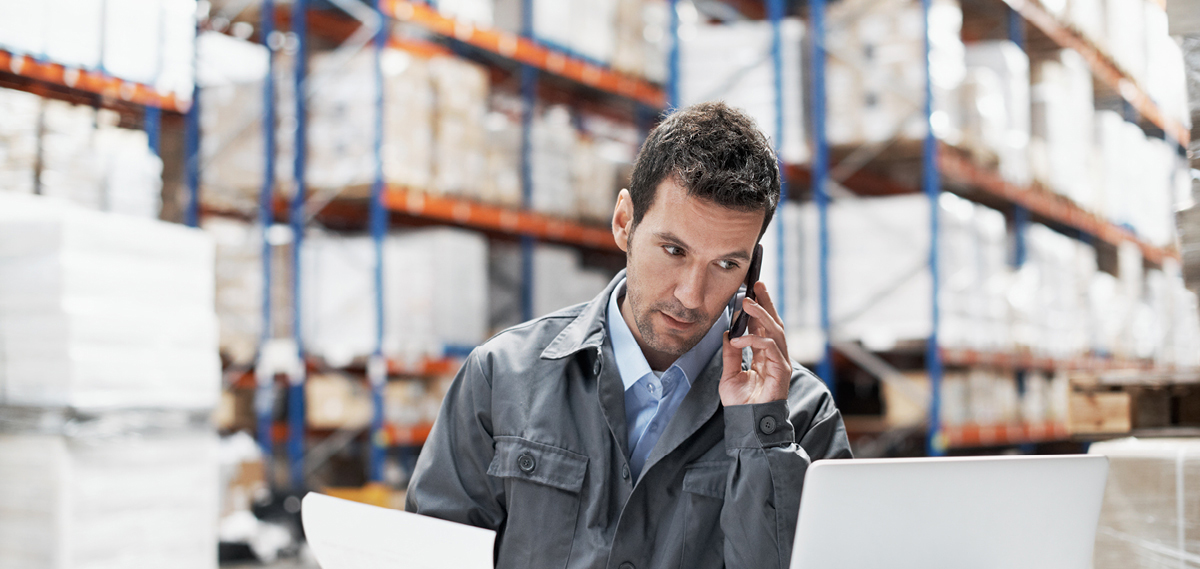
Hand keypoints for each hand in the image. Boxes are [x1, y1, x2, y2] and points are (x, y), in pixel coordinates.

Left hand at [719, 282, 791, 405]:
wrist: (747, 423)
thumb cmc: (741, 404)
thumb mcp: (729, 374)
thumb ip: (730, 354)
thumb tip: (727, 333)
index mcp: (763, 356)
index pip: (763, 326)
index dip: (758, 308)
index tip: (750, 291)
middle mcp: (774, 356)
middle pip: (774, 323)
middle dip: (766, 302)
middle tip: (756, 285)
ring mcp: (780, 362)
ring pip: (775, 331)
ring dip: (761, 314)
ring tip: (747, 303)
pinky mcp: (782, 371)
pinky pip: (771, 348)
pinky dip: (755, 339)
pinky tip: (739, 338)